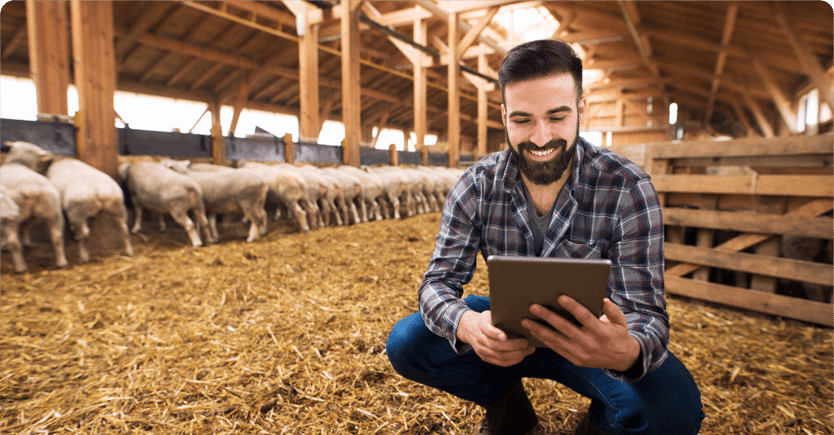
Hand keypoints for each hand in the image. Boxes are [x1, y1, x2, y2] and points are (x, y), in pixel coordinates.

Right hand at [457, 310, 534, 366]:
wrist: (469, 328)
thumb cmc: (486, 320)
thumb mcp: (490, 314)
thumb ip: (501, 317)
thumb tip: (521, 318)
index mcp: (481, 325)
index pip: (487, 330)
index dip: (495, 334)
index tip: (505, 336)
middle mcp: (479, 339)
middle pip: (496, 346)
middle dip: (513, 346)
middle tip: (526, 342)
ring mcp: (481, 350)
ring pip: (500, 356)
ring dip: (516, 355)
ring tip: (528, 350)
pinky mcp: (485, 358)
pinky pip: (500, 362)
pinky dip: (513, 360)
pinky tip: (522, 356)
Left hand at [521, 296, 639, 371]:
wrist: (622, 359)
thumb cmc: (618, 334)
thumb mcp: (620, 321)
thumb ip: (611, 309)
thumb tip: (602, 299)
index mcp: (601, 332)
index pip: (584, 317)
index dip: (572, 307)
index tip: (560, 296)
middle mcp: (590, 344)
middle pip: (565, 328)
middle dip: (547, 317)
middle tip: (533, 307)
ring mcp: (581, 354)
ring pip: (556, 340)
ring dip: (539, 330)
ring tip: (526, 321)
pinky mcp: (576, 360)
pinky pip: (557, 349)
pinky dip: (544, 340)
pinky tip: (534, 332)